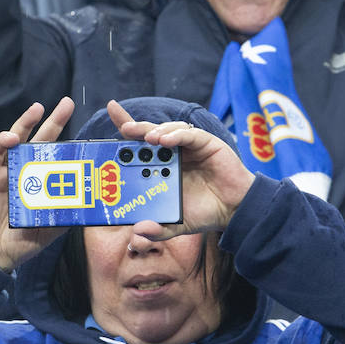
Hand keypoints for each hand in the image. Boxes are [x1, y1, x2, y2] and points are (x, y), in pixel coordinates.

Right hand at [0, 98, 74, 271]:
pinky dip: (2, 142)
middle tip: (67, 103)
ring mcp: (6, 171)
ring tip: (38, 108)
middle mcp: (25, 172)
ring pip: (17, 139)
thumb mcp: (50, 229)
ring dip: (26, 122)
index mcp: (41, 183)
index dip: (69, 145)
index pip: (57, 158)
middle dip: (54, 121)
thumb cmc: (20, 243)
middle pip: (41, 140)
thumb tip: (92, 204)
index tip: (87, 134)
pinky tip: (12, 137)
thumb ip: (66, 213)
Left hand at [106, 101, 255, 242]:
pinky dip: (177, 135)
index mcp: (160, 167)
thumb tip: (138, 232)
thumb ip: (157, 230)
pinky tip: (166, 140)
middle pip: (149, 133)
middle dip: (135, 127)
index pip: (138, 145)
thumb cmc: (204, 213)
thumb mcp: (176, 225)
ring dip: (156, 131)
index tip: (111, 111)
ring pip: (168, 130)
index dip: (126, 128)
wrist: (234, 212)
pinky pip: (189, 134)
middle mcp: (172, 154)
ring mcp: (189, 147)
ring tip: (147, 138)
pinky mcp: (206, 143)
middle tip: (124, 128)